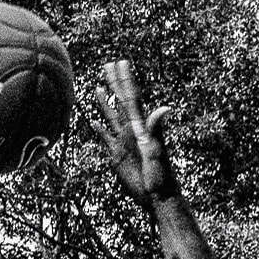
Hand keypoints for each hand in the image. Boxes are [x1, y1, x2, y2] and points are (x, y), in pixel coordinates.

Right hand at [93, 59, 180, 210]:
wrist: (157, 196)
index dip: (125, 80)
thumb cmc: (161, 175)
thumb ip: (156, 129)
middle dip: (114, 83)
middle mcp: (131, 130)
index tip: (121, 62)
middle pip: (120, 101)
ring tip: (98, 88)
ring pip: (112, 116)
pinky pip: (105, 138)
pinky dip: (99, 129)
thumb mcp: (157, 150)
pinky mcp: (117, 155)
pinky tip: (94, 122)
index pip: (131, 98)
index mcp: (140, 126)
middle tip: (108, 65)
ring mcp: (123, 141)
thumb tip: (165, 108)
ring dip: (105, 103)